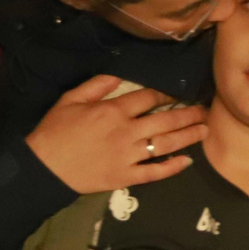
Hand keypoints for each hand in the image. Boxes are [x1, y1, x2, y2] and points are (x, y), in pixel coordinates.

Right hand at [26, 75, 205, 193]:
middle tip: (205, 111)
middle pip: (166, 120)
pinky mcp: (127, 176)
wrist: (42, 167)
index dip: (167, 94)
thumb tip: (120, 73)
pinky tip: (188, 161)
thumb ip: (97, 85)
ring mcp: (129, 156)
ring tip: (205, 130)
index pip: (149, 98)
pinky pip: (155, 172)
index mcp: (113, 111)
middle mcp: (127, 132)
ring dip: (189, 136)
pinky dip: (173, 167)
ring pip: (166, 144)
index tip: (180, 93)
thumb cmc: (55, 131)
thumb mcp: (71, 100)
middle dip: (189, 114)